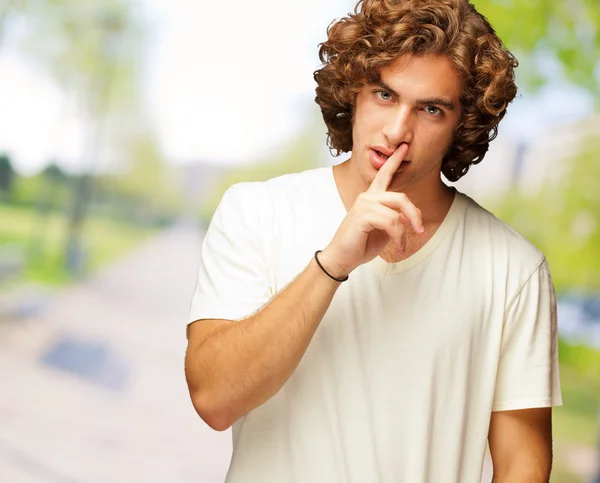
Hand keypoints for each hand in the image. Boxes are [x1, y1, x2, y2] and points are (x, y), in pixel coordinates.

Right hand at [319, 143, 422, 277]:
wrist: (342, 258)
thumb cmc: (360, 244)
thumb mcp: (383, 230)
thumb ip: (394, 219)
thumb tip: (409, 217)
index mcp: (371, 198)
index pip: (384, 174)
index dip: (394, 161)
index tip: (403, 147)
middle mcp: (367, 197)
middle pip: (401, 197)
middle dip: (415, 214)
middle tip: (419, 230)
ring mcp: (364, 205)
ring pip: (397, 212)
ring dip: (405, 232)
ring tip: (402, 246)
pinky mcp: (362, 215)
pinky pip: (392, 223)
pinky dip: (399, 237)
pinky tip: (397, 247)